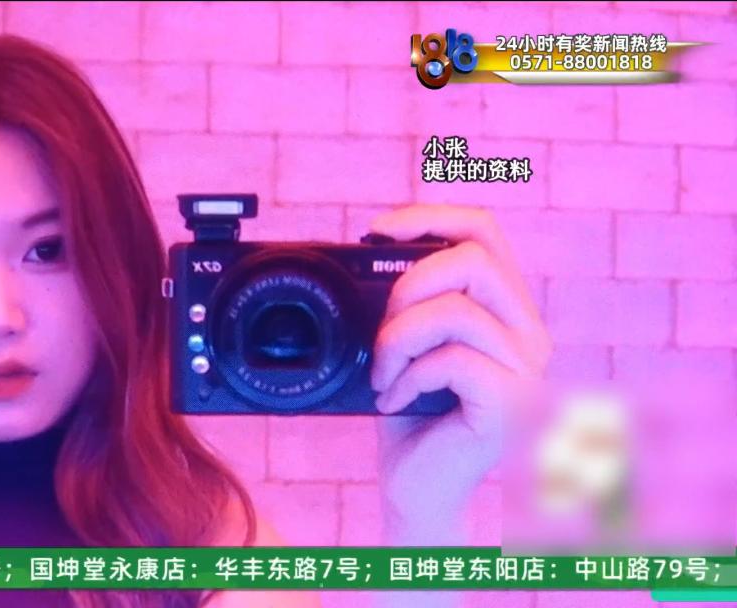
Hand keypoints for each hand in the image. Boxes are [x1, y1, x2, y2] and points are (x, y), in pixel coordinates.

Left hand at [367, 205, 550, 543]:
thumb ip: (410, 296)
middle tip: (381, 334)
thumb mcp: (406, 341)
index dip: (429, 216)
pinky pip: (453, 361)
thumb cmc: (409, 412)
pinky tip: (394, 400)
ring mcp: (527, 369)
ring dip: (397, 341)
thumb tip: (375, 242)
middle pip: (472, 259)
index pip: (484, 230)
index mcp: (505, 308)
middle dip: (406, 288)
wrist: (416, 485)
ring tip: (383, 375)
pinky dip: (409, 377)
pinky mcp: (512, 403)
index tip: (375, 229)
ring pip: (457, 312)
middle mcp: (529, 332)